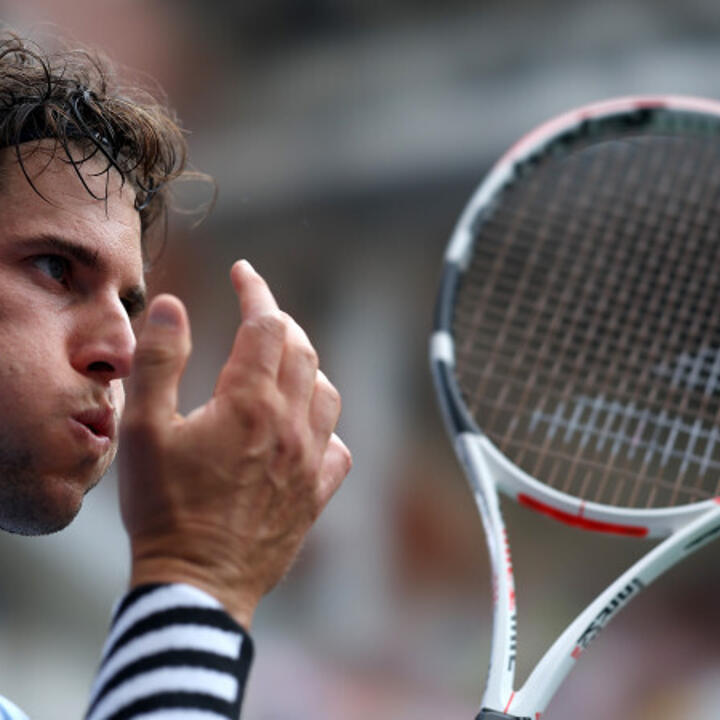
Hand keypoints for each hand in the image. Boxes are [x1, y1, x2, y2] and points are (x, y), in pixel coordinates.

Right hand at [118, 260, 351, 627]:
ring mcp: (309, 461)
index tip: (244, 272)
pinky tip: (307, 431)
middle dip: (281, 323)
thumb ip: (161, 361)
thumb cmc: (164, 508)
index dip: (257, 290)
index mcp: (249, 402)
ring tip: (282, 366)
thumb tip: (176, 304)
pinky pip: (339, 448)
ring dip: (307, 369)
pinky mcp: (316, 495)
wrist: (197, 583)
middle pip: (302, 351)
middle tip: (258, 315)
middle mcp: (290, 425)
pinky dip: (326, 427)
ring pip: (327, 393)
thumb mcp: (144, 429)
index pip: (267, 323)